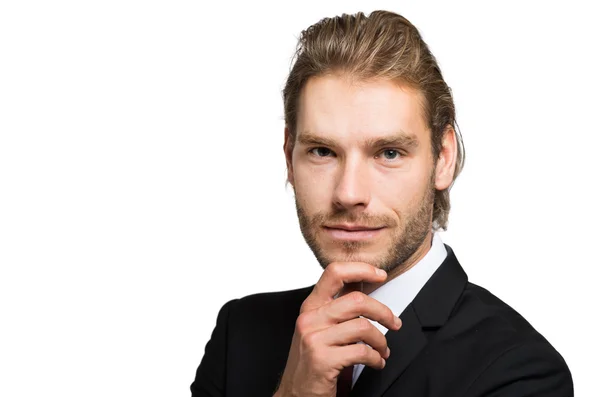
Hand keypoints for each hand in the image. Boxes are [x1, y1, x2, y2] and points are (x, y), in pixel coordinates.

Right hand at [273, 262, 401, 396]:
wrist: (296, 394)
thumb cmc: (313, 360)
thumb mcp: (321, 328)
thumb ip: (339, 306)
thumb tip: (362, 281)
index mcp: (310, 306)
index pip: (334, 272)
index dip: (361, 268)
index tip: (380, 273)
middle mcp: (309, 319)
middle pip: (357, 300)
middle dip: (383, 312)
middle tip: (394, 323)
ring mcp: (314, 339)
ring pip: (363, 327)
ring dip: (381, 341)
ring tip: (383, 350)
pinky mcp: (322, 360)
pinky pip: (362, 352)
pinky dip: (376, 359)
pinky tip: (376, 362)